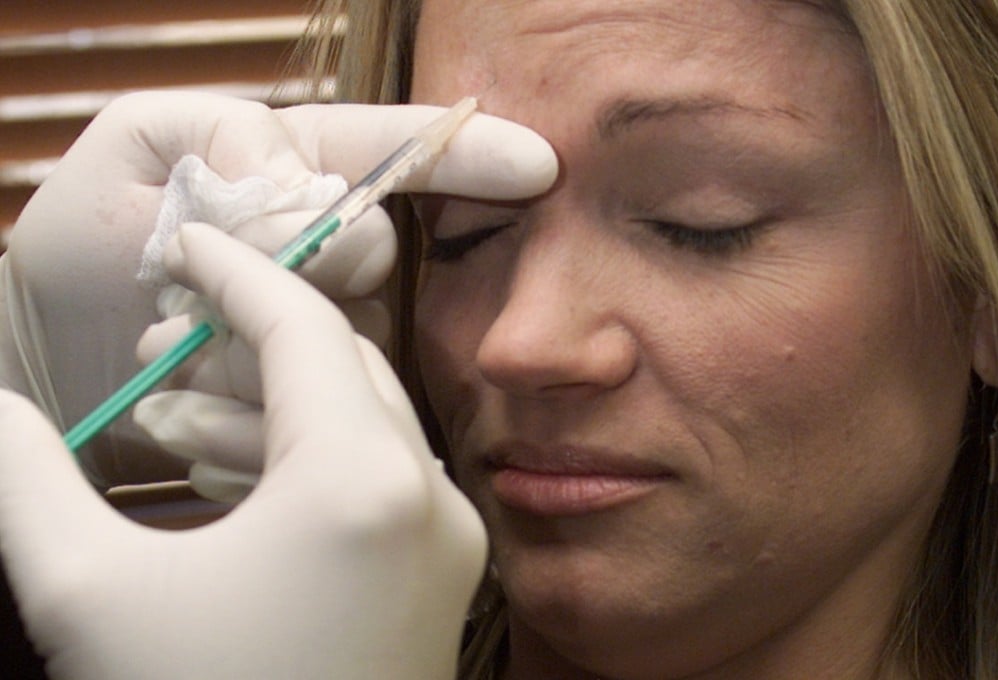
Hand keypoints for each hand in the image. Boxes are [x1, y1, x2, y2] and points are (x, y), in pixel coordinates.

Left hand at [0, 91, 555, 487]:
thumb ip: (229, 142)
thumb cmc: (89, 246)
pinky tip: (183, 417)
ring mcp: (327, 333)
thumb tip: (316, 197)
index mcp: (296, 176)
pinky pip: (318, 416)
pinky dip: (246, 422)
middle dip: (287, 276)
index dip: (472, 156)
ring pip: (343, 345)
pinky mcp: (314, 407)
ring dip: (241, 359)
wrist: (55, 366)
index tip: (537, 166)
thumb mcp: (141, 153)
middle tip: (174, 305)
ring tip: (159, 362)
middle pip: (372, 254)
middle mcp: (329, 257)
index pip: (398, 153)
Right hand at [0, 221, 487, 679]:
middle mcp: (427, 498)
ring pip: (355, 424)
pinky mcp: (436, 579)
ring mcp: (443, 541)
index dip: (236, 270)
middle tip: (160, 339)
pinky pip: (368, 483)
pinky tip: (217, 469)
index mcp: (365, 482)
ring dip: (263, 404)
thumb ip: (28, 481)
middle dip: (247, 339)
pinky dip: (298, 461)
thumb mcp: (89, 594)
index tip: (185, 241)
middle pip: (338, 365)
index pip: (301, 326)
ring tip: (163, 408)